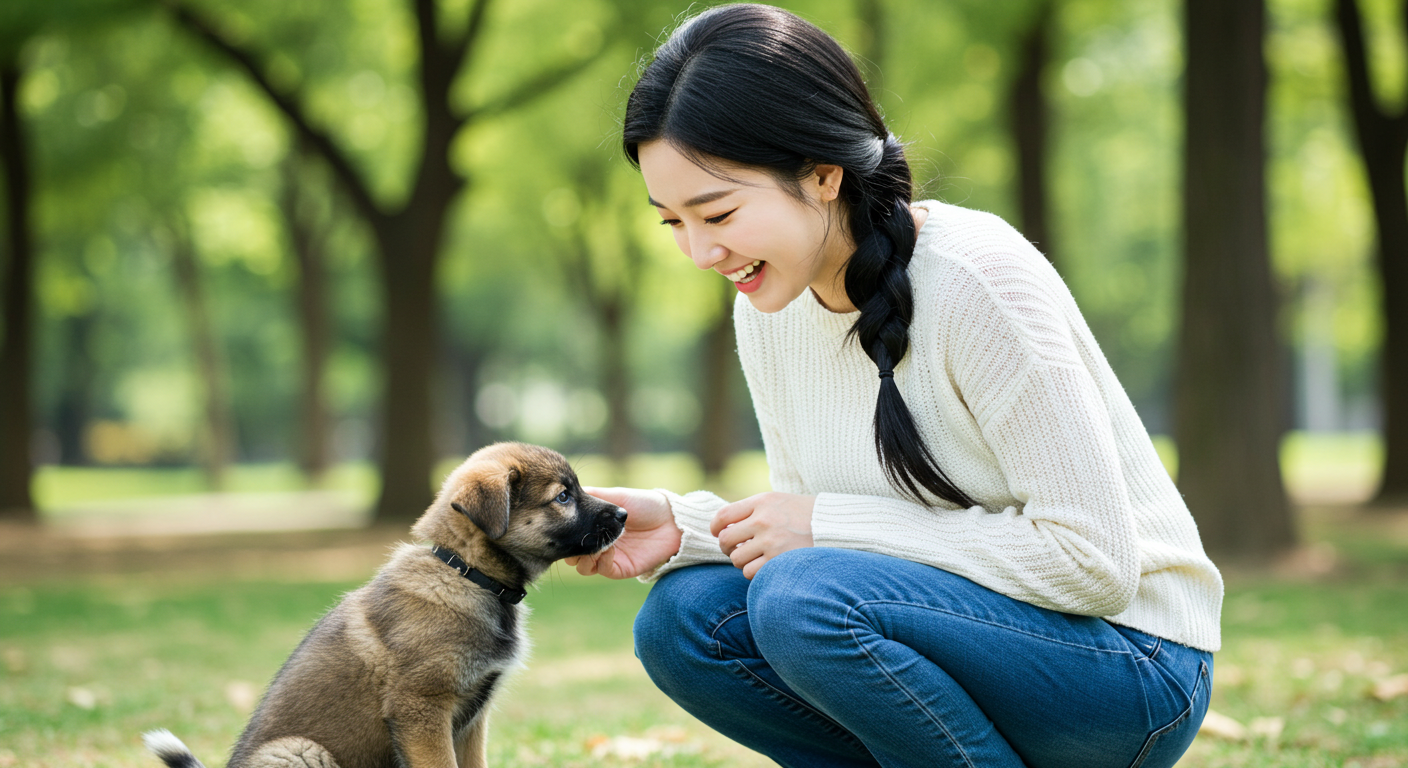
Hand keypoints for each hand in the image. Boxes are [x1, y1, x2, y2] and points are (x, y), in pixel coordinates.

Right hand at [564, 487, 680, 579]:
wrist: (672, 519)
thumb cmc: (645, 504)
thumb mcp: (616, 496)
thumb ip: (593, 496)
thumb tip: (567, 494)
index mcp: (596, 527)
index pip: (572, 536)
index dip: (566, 536)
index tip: (563, 528)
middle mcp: (600, 544)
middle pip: (573, 556)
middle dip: (570, 550)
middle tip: (576, 541)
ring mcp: (610, 558)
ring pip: (584, 568)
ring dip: (584, 558)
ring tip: (593, 545)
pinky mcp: (622, 568)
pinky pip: (604, 571)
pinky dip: (601, 561)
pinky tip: (609, 549)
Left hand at [710, 493, 815, 578]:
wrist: (835, 526)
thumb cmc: (804, 515)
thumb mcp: (778, 502)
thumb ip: (752, 511)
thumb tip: (722, 528)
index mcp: (762, 502)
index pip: (723, 515)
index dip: (715, 527)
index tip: (717, 534)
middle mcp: (763, 520)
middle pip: (725, 540)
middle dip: (727, 548)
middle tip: (737, 549)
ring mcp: (771, 541)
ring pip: (736, 559)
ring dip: (743, 561)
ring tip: (757, 557)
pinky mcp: (779, 561)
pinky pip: (750, 573)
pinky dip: (755, 572)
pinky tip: (766, 565)